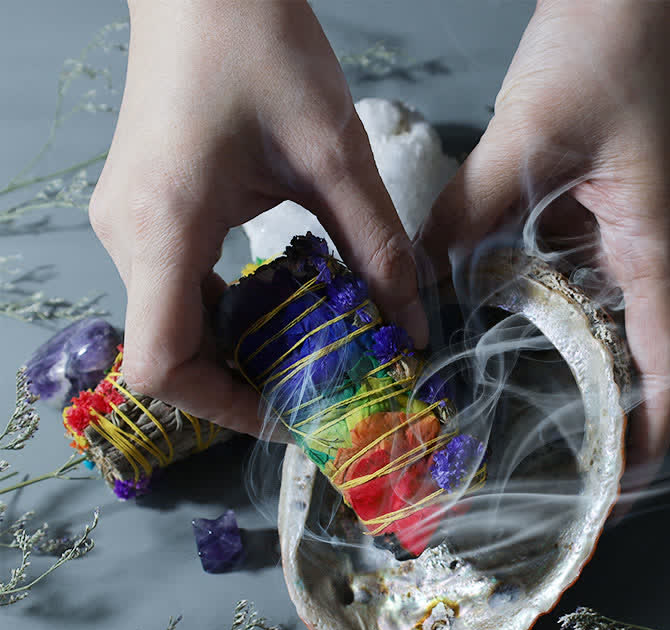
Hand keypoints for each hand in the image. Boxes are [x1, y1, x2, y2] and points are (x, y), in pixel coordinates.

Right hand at [90, 0, 425, 438]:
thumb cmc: (261, 45)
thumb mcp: (335, 156)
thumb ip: (378, 250)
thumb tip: (411, 330)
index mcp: (164, 225)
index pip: (162, 364)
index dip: (225, 408)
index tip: (291, 414)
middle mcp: (128, 234)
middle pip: (169, 355)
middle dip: (241, 385)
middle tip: (314, 388)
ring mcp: (127, 224)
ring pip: (171, 327)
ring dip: (235, 350)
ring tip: (304, 351)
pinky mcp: (142, 211)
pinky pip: (176, 291)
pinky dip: (225, 313)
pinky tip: (277, 300)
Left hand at [417, 0, 669, 494]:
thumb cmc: (607, 49)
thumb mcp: (529, 140)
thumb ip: (470, 212)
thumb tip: (417, 277)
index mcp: (649, 248)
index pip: (662, 366)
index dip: (647, 436)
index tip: (622, 493)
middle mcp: (633, 254)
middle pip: (624, 360)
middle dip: (594, 419)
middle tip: (544, 473)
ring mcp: (608, 236)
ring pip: (586, 323)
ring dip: (558, 370)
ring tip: (508, 420)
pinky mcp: (582, 213)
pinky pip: (557, 279)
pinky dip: (528, 312)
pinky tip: (484, 329)